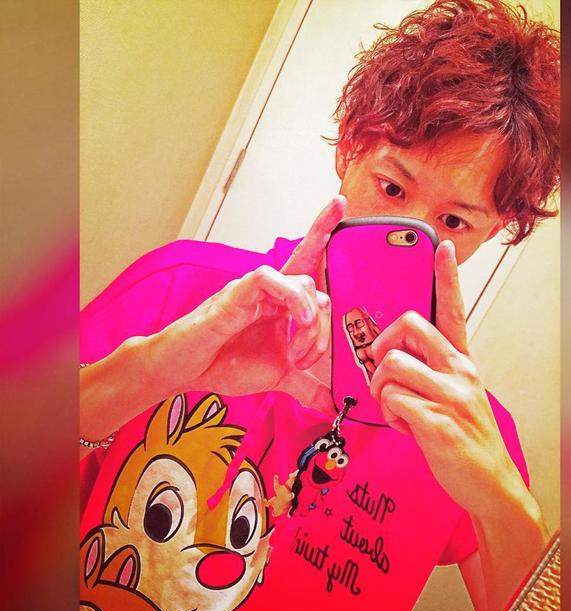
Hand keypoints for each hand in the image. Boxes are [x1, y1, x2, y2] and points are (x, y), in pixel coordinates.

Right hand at [143, 196, 345, 413]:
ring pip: (301, 281)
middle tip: (305, 358)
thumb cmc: (225, 363)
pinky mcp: (237, 294)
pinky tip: (294, 321)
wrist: (187, 371)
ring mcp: (254, 289)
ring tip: (296, 352)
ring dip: (309, 321)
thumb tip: (332, 405)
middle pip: (316, 283)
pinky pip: (270, 278)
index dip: (323, 231)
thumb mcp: (278, 377)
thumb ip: (306, 386)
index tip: (341, 204)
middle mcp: (272, 291)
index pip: (309, 261)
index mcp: (282, 303)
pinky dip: (291, 298)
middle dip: (322, 326)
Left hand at [369, 240, 527, 516]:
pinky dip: (389, 416)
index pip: (454, 310)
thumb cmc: (466, 437)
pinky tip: (405, 428)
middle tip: (385, 370)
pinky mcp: (438, 422)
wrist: (490, 483)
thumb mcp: (457, 396)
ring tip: (398, 410)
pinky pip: (392, 401)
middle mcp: (459, 372)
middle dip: (382, 346)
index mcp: (462, 362)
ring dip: (381, 390)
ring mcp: (450, 396)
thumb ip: (430, 372)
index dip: (447, 277)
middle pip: (408, 326)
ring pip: (391, 366)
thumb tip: (393, 359)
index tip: (442, 248)